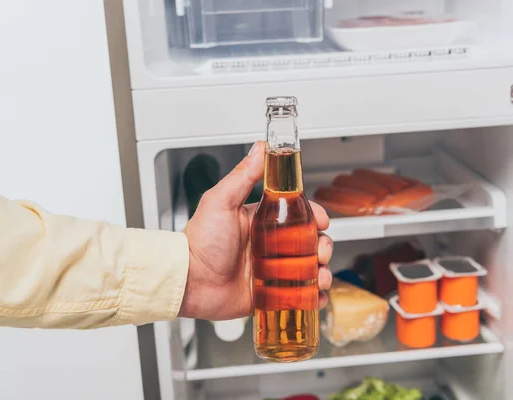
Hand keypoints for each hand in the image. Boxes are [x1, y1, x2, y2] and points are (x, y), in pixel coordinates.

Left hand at [179, 141, 332, 320]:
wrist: (189, 282)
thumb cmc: (200, 242)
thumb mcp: (221, 202)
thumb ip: (242, 176)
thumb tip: (260, 148)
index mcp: (261, 221)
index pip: (298, 214)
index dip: (314, 216)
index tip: (321, 221)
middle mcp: (269, 245)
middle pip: (309, 242)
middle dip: (323, 247)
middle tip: (320, 253)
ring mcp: (271, 270)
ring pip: (309, 268)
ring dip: (322, 272)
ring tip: (319, 278)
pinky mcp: (269, 293)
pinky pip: (299, 295)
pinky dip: (312, 297)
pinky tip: (315, 297)